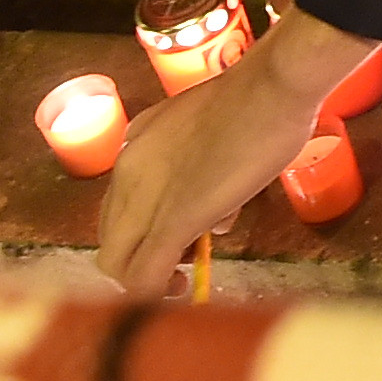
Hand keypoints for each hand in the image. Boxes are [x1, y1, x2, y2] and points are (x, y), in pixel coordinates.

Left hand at [95, 13, 357, 295]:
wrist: (272, 88)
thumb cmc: (254, 101)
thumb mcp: (205, 134)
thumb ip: (194, 171)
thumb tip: (213, 215)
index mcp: (131, 149)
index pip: (116, 210)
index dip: (141, 234)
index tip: (177, 239)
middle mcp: (125, 173)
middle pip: (109, 241)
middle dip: (141, 262)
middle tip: (183, 262)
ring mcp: (145, 198)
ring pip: (117, 265)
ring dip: (150, 279)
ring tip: (191, 266)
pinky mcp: (173, 220)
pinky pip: (145, 274)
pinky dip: (156, 292)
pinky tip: (183, 288)